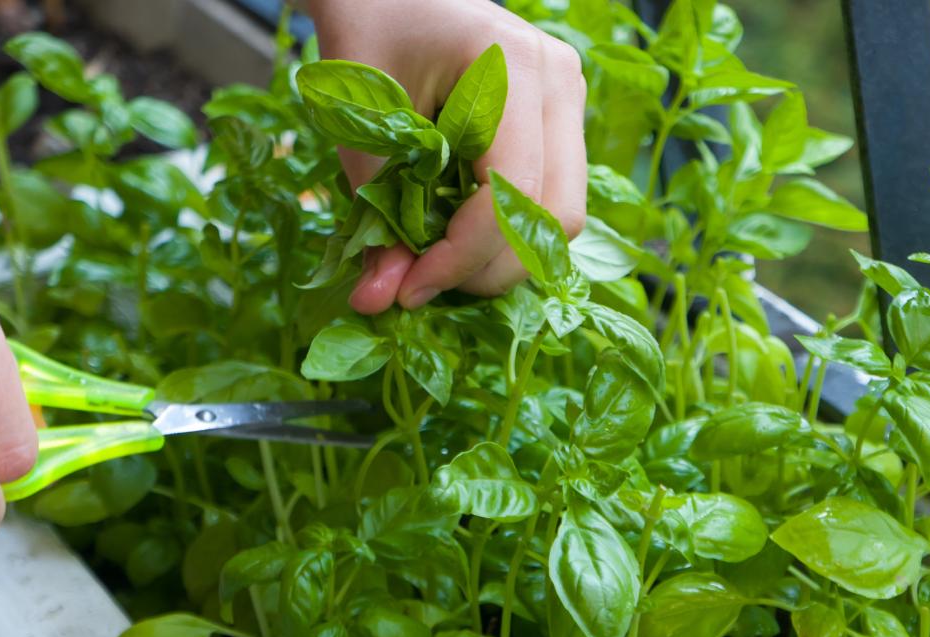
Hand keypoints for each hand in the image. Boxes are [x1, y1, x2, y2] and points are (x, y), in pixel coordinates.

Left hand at [310, 0, 587, 313]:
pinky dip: (508, 232)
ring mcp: (569, 98)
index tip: (408, 289)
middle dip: (488, 269)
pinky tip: (457, 230)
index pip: (512, 195)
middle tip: (420, 284)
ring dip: (502, 256)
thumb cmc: (366, 39)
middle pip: (556, 217)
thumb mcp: (360, 132)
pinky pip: (552, 197)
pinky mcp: (561, 118)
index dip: (462, 259)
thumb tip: (378, 304)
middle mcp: (560, 81)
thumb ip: (376, 217)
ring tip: (437, 261)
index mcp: (513, 68)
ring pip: (563, 216)